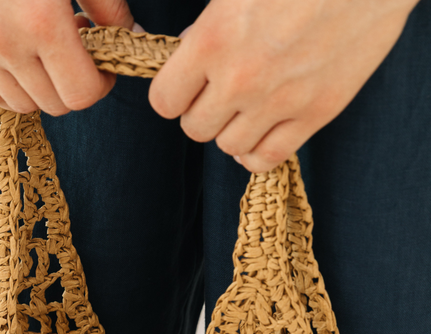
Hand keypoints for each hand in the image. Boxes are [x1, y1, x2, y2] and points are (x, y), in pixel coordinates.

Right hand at [0, 0, 134, 114]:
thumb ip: (108, 4)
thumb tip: (130, 36)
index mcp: (41, 20)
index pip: (80, 94)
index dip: (100, 83)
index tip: (103, 61)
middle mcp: (2, 40)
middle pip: (53, 104)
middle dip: (73, 83)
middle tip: (77, 46)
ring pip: (20, 103)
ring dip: (42, 86)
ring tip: (46, 45)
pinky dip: (11, 83)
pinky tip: (22, 52)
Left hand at [149, 0, 418, 170]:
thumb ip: (207, 26)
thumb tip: (188, 50)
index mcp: (215, 38)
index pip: (165, 100)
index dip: (174, 93)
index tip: (187, 84)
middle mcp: (242, 78)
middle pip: (196, 129)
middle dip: (203, 111)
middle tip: (220, 91)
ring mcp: (280, 101)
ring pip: (229, 147)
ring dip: (232, 130)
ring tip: (247, 107)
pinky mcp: (316, 114)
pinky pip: (267, 159)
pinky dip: (257, 152)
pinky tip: (262, 131)